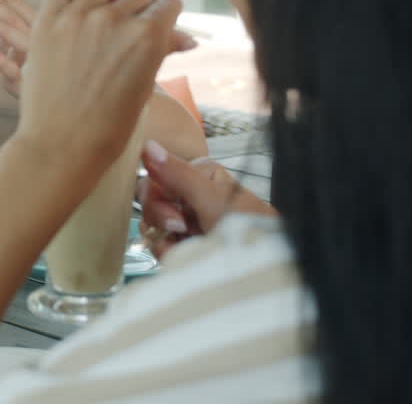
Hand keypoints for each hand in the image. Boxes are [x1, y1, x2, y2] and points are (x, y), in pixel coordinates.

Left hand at [0, 0, 35, 96]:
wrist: (59, 95)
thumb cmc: (36, 64)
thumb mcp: (22, 39)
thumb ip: (8, 21)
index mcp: (33, 23)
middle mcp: (36, 36)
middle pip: (12, 14)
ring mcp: (33, 57)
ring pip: (20, 39)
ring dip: (2, 27)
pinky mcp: (27, 81)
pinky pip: (16, 71)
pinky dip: (3, 62)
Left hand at [13, 0, 182, 171]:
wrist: (62, 145)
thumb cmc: (109, 126)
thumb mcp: (145, 86)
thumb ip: (161, 52)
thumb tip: (188, 39)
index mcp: (148, 36)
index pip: (167, 5)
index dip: (165, 17)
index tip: (159, 23)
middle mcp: (115, 19)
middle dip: (136, 15)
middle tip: (125, 37)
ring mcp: (79, 16)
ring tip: (100, 15)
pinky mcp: (48, 20)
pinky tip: (73, 10)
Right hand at [137, 142, 277, 257]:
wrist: (264, 266)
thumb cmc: (246, 228)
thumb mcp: (211, 199)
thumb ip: (178, 174)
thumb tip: (147, 144)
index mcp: (198, 174)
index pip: (155, 176)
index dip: (156, 197)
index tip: (175, 214)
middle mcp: (190, 194)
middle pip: (150, 200)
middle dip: (162, 218)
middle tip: (184, 229)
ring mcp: (187, 220)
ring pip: (151, 224)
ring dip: (166, 238)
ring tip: (192, 245)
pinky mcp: (185, 243)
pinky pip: (159, 243)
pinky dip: (169, 252)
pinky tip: (188, 255)